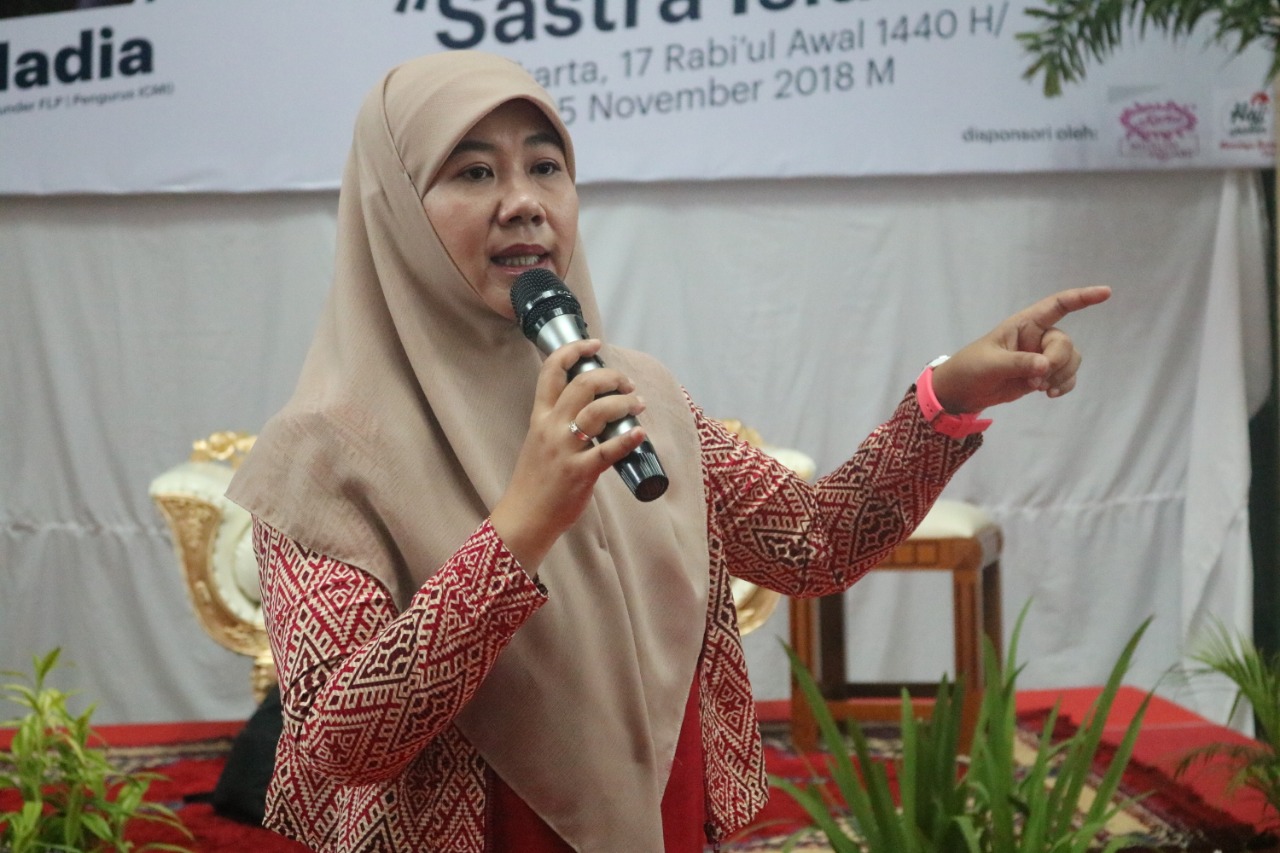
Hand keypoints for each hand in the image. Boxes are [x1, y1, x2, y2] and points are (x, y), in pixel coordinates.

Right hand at [489, 339, 648, 572]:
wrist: (524, 517)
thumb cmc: (535, 482)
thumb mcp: (540, 443)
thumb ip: (560, 424)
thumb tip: (593, 411)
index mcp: (540, 418)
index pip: (551, 372)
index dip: (573, 351)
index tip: (593, 344)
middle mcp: (551, 428)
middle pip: (581, 385)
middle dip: (609, 377)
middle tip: (626, 383)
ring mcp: (565, 450)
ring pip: (597, 412)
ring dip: (623, 403)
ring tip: (638, 403)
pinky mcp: (580, 472)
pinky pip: (608, 451)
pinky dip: (628, 439)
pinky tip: (641, 433)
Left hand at [931, 286, 1110, 413]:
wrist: (963, 392)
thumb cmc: (971, 368)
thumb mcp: (991, 363)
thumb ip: (1018, 363)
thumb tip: (1045, 365)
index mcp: (1024, 324)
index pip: (1057, 305)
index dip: (1082, 297)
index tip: (1106, 292)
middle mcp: (1037, 337)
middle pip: (1064, 343)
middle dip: (1057, 362)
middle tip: (1036, 379)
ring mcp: (1042, 356)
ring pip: (1071, 360)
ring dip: (1060, 376)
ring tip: (1038, 387)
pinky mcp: (1043, 375)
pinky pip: (1067, 376)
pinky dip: (1064, 385)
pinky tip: (1050, 394)